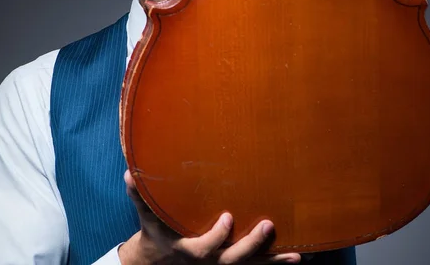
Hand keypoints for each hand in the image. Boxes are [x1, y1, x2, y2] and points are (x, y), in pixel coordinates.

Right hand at [119, 170, 301, 263]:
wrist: (160, 263)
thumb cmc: (158, 234)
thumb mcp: (148, 217)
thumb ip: (140, 195)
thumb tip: (130, 173)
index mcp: (190, 250)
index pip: (205, 248)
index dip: (217, 236)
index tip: (228, 217)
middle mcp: (210, 262)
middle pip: (233, 260)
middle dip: (251, 245)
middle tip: (269, 225)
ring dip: (274, 261)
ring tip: (297, 255)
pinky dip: (276, 263)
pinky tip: (299, 255)